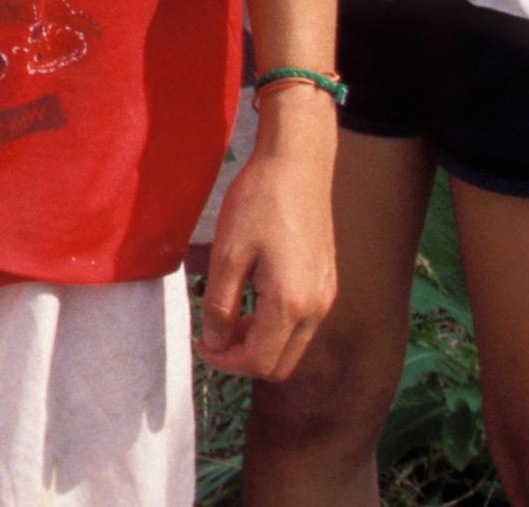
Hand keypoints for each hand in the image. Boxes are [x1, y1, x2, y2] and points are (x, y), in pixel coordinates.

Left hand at [197, 97, 337, 380]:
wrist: (297, 164)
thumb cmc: (259, 202)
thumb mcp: (227, 254)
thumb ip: (221, 305)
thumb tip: (216, 343)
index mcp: (292, 304)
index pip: (260, 362)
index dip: (225, 362)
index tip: (201, 343)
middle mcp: (318, 308)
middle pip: (280, 364)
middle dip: (243, 358)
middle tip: (213, 334)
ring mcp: (327, 296)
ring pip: (292, 346)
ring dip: (260, 342)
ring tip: (229, 315)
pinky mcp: (327, 284)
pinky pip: (302, 324)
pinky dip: (275, 325)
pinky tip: (253, 298)